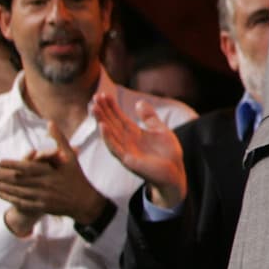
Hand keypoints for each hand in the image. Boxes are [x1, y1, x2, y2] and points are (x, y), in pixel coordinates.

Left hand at [0, 121, 109, 227]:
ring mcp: (42, 197)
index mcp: (51, 172)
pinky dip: (9, 197)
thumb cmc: (76, 176)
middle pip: (18, 180)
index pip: (28, 167)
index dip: (13, 165)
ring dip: (0, 186)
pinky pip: (21, 202)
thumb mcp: (70, 157)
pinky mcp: (40, 207)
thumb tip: (50, 122)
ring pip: (17, 191)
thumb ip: (59, 139)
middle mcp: (45, 185)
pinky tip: (0, 193)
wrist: (84, 201)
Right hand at [93, 93, 186, 208]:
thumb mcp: (160, 130)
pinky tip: (102, 126)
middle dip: (103, 111)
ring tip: (94, 108)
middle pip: (112, 123)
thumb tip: (139, 102)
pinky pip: (115, 148)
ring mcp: (126, 151)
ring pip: (110, 134)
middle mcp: (127, 141)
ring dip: (102, 121)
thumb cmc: (167, 153)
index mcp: (134, 134)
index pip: (119, 117)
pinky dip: (108, 137)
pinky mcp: (128, 160)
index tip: (103, 94)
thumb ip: (149, 118)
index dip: (111, 106)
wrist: (175, 173)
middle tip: (95, 97)